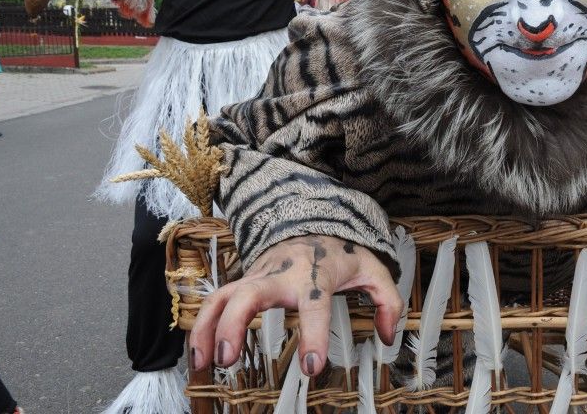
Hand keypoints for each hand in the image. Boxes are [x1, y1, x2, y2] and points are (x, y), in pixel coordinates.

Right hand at [190, 234, 401, 376]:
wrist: (314, 220)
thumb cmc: (341, 251)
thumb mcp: (374, 270)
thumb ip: (387, 302)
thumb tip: (388, 335)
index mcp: (316, 274)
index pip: (315, 305)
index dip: (313, 335)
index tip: (312, 366)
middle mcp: (282, 274)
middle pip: (250, 294)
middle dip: (235, 325)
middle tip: (228, 358)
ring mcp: (259, 275)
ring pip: (223, 296)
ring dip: (208, 328)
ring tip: (202, 362)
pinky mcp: (245, 281)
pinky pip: (216, 301)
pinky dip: (203, 325)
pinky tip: (198, 353)